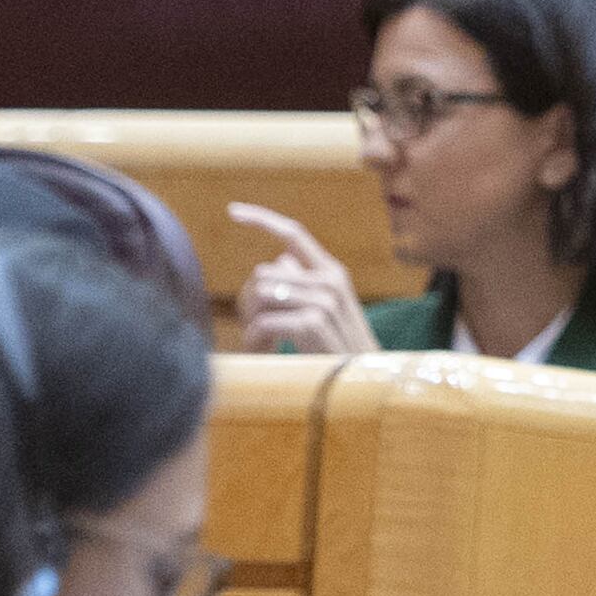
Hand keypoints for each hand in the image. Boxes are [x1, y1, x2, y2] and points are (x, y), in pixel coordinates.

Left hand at [227, 201, 374, 356]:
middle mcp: (329, 280)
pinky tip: (267, 350)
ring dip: (253, 322)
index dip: (263, 220)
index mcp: (332, 272)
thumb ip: (304, 283)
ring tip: (265, 342)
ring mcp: (323, 300)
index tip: (233, 211)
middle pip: (263, 273)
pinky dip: (257, 338)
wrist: (361, 384)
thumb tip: (280, 259)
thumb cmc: (336, 351)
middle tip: (260, 327)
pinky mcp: (313, 322)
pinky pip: (263, 320)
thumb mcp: (326, 310)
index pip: (294, 234)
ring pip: (260, 294)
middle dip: (251, 301)